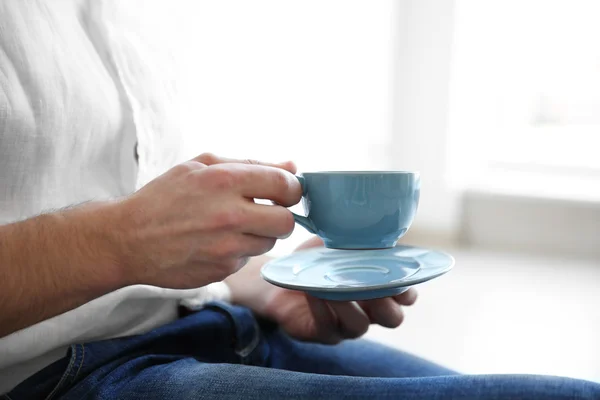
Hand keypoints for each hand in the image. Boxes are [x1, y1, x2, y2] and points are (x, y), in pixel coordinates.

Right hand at [114, 153, 301, 288]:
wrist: (127, 240)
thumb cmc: (164, 197)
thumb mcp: (201, 166)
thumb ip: (250, 164)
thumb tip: (292, 167)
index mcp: (224, 181)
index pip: (285, 185)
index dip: (291, 188)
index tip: (284, 191)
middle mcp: (229, 215)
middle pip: (287, 222)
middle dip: (280, 216)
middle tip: (264, 211)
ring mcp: (226, 247)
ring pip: (269, 243)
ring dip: (258, 234)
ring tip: (230, 226)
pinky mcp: (221, 271)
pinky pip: (246, 259)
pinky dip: (238, 251)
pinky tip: (214, 243)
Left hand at [226, 237, 417, 343]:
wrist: (286, 276)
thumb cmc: (320, 259)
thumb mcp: (342, 245)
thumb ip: (361, 239)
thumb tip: (374, 218)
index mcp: (381, 290)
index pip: (406, 296)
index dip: (408, 289)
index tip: (399, 273)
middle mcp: (369, 312)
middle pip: (393, 318)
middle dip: (386, 303)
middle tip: (372, 285)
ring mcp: (347, 326)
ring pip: (359, 325)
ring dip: (349, 304)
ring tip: (336, 286)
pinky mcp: (323, 333)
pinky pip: (327, 325)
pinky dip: (322, 307)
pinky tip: (314, 291)